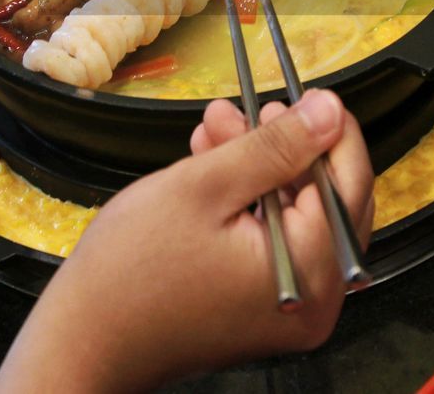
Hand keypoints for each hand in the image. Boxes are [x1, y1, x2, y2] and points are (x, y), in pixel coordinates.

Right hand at [0, 90, 372, 391]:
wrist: (84, 340)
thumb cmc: (132, 272)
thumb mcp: (205, 186)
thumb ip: (275, 146)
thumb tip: (330, 111)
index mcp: (311, 273)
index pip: (348, 184)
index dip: (331, 131)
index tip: (312, 93)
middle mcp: (315, 301)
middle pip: (325, 201)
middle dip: (287, 147)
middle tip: (253, 106)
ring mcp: (291, 309)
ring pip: (295, 216)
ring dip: (261, 168)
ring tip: (218, 128)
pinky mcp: (265, 310)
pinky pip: (274, 241)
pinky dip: (250, 203)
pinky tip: (216, 166)